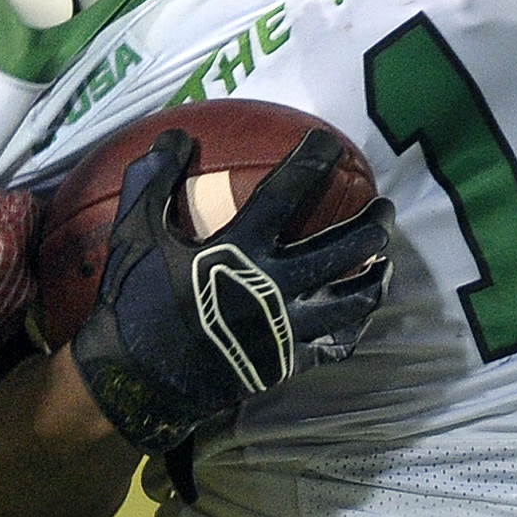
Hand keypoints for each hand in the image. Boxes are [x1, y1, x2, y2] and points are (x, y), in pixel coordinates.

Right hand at [68, 129, 391, 454]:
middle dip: (373, 223)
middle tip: (383, 207)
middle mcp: (272, 287)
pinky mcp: (286, 363)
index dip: (313, 161)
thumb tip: (175, 135)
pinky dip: (353, 325)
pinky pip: (336, 344)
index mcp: (237, 250)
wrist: (135, 381)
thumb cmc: (132, 303)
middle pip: (344, 248)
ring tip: (384, 258)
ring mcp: (285, 329)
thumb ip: (154, 182)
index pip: (288, 192)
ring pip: (353, 300)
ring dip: (376, 274)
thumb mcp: (134, 235)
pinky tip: (358, 311)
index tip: (329, 143)